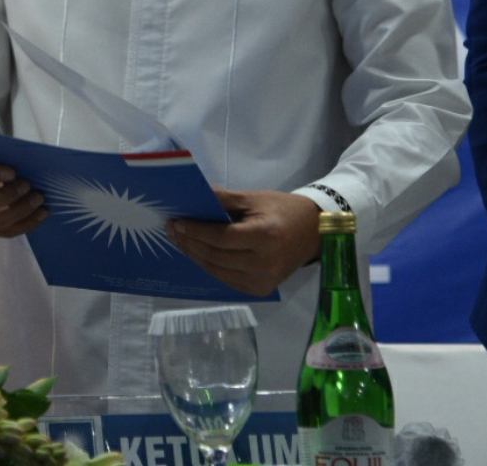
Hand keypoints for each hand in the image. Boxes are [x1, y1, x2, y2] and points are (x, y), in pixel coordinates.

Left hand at [166, 189, 322, 296]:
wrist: (314, 233)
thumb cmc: (283, 210)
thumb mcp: (254, 198)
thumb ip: (222, 198)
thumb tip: (191, 195)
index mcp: (264, 237)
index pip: (220, 238)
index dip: (195, 231)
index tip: (176, 222)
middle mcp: (264, 263)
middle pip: (215, 256)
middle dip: (190, 243)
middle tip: (172, 230)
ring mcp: (263, 281)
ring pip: (217, 271)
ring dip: (195, 256)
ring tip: (180, 241)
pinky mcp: (261, 290)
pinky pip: (227, 280)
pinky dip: (210, 266)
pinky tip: (197, 253)